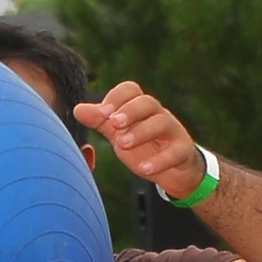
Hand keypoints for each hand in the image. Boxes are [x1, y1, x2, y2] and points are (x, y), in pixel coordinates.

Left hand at [75, 81, 206, 200]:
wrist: (175, 171)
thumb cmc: (145, 147)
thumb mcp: (120, 133)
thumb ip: (101, 122)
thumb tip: (78, 109)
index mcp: (140, 109)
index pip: (130, 90)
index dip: (116, 97)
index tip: (102, 112)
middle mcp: (158, 115)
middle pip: (147, 102)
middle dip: (129, 110)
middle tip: (113, 123)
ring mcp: (173, 132)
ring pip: (162, 123)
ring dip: (141, 131)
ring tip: (122, 144)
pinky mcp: (184, 152)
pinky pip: (176, 152)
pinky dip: (160, 161)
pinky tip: (144, 169)